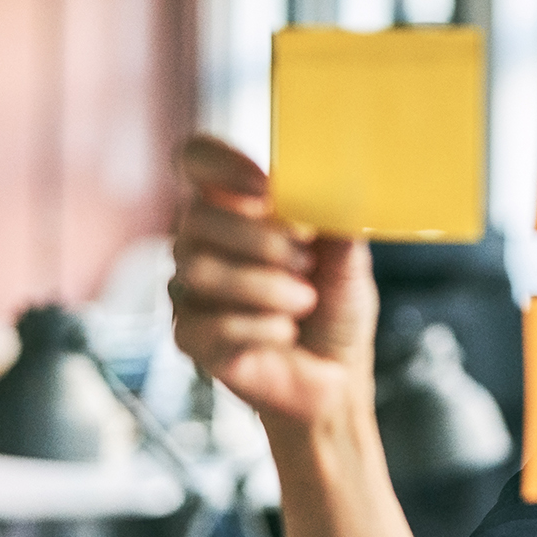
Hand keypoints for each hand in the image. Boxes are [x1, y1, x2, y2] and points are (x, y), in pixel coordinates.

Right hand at [169, 134, 379, 428]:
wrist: (335, 377)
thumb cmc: (336, 308)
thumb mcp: (348, 257)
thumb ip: (336, 221)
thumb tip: (340, 186)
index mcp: (237, 208)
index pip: (196, 159)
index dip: (220, 163)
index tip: (267, 187)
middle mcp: (201, 241)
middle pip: (195, 216)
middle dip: (261, 239)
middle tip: (306, 261)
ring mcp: (189, 290)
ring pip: (197, 269)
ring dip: (263, 286)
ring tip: (304, 300)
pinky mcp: (189, 337)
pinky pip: (208, 322)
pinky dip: (258, 327)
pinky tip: (285, 332)